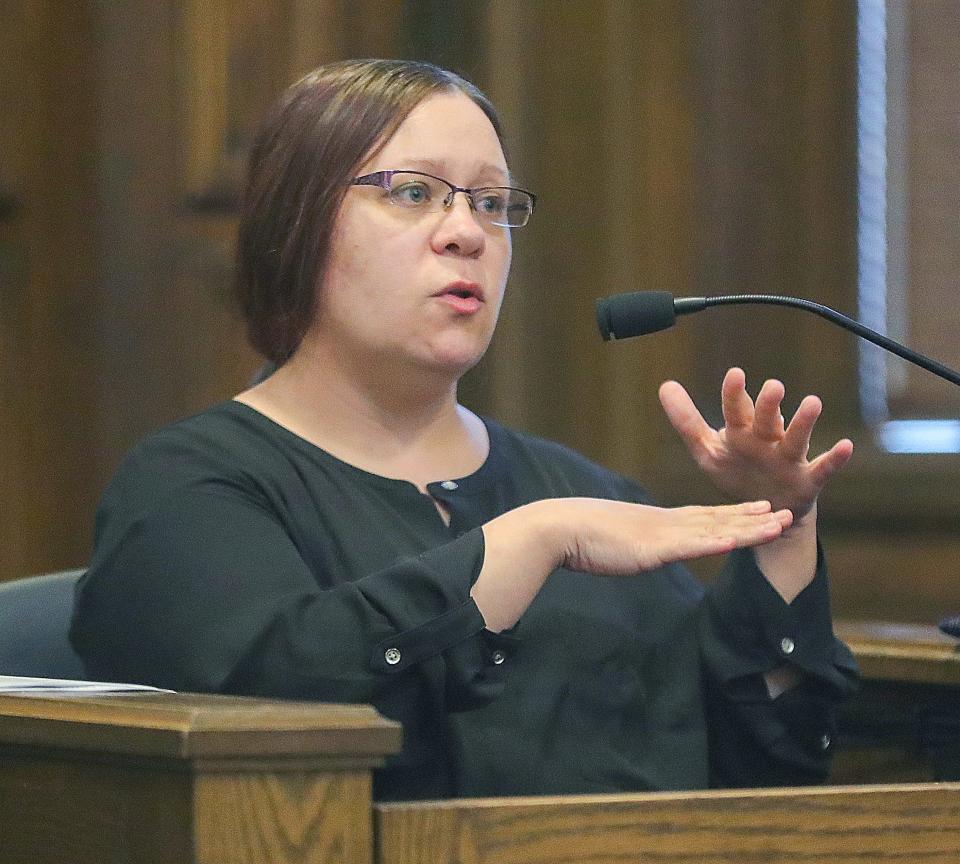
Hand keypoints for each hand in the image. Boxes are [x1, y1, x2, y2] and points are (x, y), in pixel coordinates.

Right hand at [474, 496, 791, 631]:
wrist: (556, 528)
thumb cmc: (577, 535)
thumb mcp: (614, 539)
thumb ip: (631, 543)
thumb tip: (636, 550)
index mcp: (656, 521)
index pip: (704, 516)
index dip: (735, 513)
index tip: (761, 508)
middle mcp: (665, 523)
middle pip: (718, 520)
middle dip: (755, 519)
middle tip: (787, 514)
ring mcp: (660, 534)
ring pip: (714, 531)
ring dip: (749, 528)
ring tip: (780, 523)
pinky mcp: (650, 547)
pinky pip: (688, 546)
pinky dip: (713, 542)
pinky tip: (736, 540)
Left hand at [658, 368, 852, 518]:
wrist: (763, 516)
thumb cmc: (737, 473)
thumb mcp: (707, 450)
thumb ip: (687, 420)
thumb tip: (664, 384)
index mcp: (741, 432)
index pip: (736, 410)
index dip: (734, 393)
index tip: (734, 373)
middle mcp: (766, 439)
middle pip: (766, 419)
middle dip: (768, 404)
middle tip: (772, 386)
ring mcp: (788, 458)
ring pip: (797, 437)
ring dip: (804, 421)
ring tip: (812, 402)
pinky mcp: (807, 481)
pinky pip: (823, 468)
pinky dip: (835, 458)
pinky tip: (846, 446)